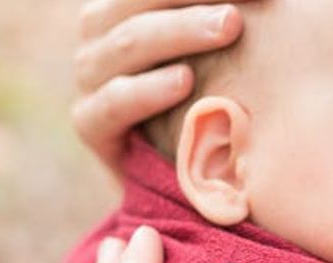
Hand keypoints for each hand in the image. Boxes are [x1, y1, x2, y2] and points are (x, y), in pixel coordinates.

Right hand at [70, 0, 254, 169]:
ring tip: (230, 26)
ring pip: (129, 42)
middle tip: (243, 3)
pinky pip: (113, 102)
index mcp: (127, 4)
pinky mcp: (89, 123)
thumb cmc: (217, 97)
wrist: (187, 176)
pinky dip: (148, 90)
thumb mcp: (219, 51)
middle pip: (140, 0)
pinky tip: (187, 82)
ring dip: (181, 31)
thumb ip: (226, 20)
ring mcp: (92, 77)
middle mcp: (102, 32)